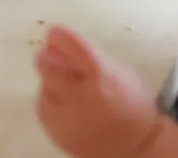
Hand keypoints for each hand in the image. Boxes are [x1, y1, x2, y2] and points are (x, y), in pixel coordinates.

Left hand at [36, 25, 164, 157]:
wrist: (134, 148)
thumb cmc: (131, 105)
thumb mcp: (119, 73)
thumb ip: (92, 57)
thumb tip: (62, 44)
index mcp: (101, 77)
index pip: (74, 47)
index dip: (61, 36)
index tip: (55, 32)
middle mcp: (80, 96)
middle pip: (48, 65)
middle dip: (48, 56)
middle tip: (51, 53)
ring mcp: (66, 117)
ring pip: (43, 86)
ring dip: (50, 79)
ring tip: (67, 84)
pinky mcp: (57, 133)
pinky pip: (43, 108)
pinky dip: (49, 100)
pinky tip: (64, 101)